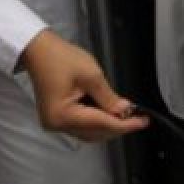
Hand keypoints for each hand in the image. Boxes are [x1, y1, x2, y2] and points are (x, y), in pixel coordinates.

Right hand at [20, 30, 147, 141]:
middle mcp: (57, 125)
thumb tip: (125, 111)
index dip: (126, 125)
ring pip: (89, 132)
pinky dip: (97, 121)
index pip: (102, 125)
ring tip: (127, 114)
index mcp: (63, 116)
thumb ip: (109, 98)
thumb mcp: (92, 76)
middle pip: (95, 133)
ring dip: (108, 125)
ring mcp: (55, 122)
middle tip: (138, 117)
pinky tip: (109, 112)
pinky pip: (81, 125)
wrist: (39, 50)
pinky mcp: (56, 117)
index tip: (144, 122)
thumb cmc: (61, 58)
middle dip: (118, 126)